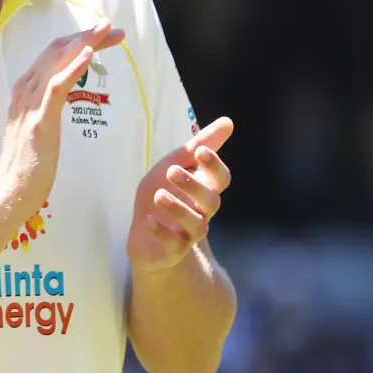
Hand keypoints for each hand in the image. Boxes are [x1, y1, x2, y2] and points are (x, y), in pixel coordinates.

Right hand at [0, 20, 124, 215]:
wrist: (11, 189)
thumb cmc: (27, 163)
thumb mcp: (36, 126)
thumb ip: (43, 106)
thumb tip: (57, 94)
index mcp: (23, 91)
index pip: (50, 55)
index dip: (77, 41)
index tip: (102, 36)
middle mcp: (24, 91)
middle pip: (55, 51)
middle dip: (85, 36)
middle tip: (112, 27)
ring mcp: (30, 104)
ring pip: (57, 62)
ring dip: (84, 42)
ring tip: (106, 29)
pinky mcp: (40, 119)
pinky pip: (57, 86)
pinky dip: (74, 66)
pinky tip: (90, 53)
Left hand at [128, 117, 233, 273]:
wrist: (144, 237)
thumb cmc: (162, 195)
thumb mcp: (173, 166)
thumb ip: (197, 146)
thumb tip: (228, 122)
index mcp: (203, 191)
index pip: (221, 180)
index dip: (215, 167)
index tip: (200, 151)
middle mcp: (201, 213)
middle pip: (212, 202)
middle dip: (194, 185)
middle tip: (172, 171)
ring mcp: (188, 234)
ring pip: (196, 226)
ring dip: (177, 209)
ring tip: (159, 195)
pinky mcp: (171, 250)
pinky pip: (173, 244)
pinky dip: (161, 232)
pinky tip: (149, 220)